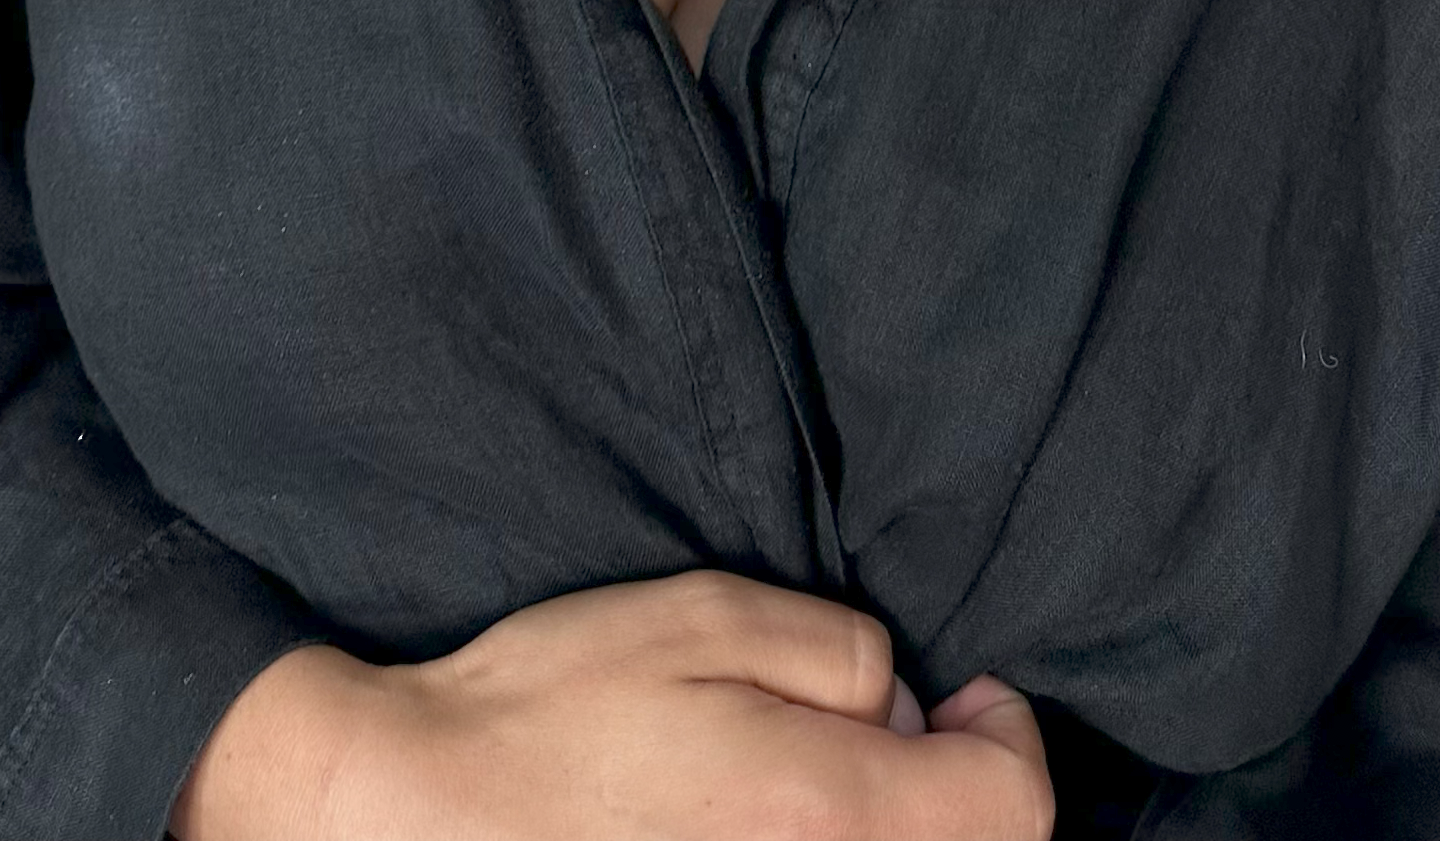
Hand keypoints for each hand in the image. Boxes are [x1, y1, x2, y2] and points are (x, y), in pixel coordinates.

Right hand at [173, 569, 1053, 840]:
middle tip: (895, 729)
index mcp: (829, 810)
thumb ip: (838, 655)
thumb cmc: (558, 709)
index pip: (1012, 805)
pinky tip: (770, 820)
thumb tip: (906, 710)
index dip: (1008, 733)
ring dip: (895, 826)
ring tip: (820, 773)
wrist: (427, 815)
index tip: (972, 695)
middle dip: (956, 787)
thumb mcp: (710, 619)